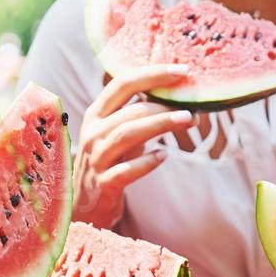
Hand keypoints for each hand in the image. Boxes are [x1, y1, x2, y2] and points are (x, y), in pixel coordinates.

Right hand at [74, 65, 196, 228]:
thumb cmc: (108, 162)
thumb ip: (139, 114)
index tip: (181, 70)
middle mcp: (93, 132)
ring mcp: (96, 159)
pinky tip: (164, 155)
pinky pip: (125, 171)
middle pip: (130, 110)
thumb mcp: (117, 133)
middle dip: (163, 105)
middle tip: (192, 105)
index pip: (122, 84)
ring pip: (127, 134)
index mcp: (96, 114)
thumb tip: (178, 96)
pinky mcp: (103, 184)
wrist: (84, 206)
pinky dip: (146, 162)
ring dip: (160, 125)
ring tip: (188, 121)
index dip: (152, 74)